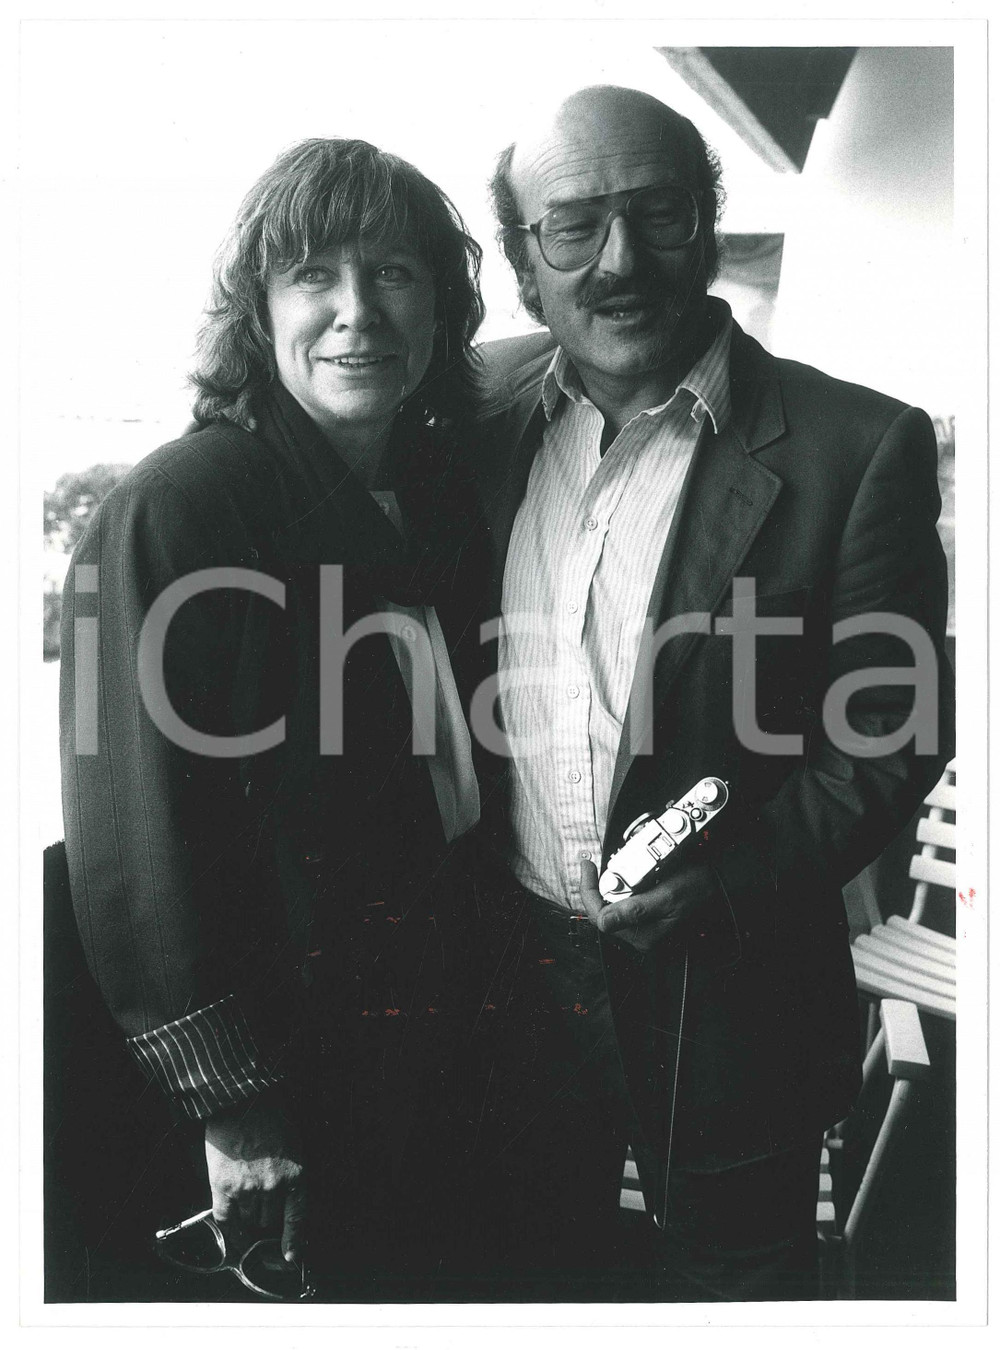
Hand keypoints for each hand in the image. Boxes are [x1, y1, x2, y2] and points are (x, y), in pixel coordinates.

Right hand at [204, 1093, 305, 1263]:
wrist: (240, 1099)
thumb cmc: (269, 1116)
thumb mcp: (292, 1144)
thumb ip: (289, 1173)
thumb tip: (281, 1200)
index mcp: (296, 1175)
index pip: (297, 1219)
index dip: (292, 1242)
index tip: (290, 1258)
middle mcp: (274, 1187)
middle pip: (269, 1222)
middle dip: (266, 1222)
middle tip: (259, 1217)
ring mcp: (248, 1189)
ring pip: (248, 1222)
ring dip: (247, 1221)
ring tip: (243, 1212)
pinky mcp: (223, 1187)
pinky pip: (226, 1220)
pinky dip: (229, 1230)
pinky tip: (231, 1232)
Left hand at [578, 858, 723, 953]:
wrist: (718, 883)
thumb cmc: (698, 888)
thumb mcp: (666, 896)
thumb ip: (634, 910)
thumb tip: (605, 921)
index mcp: (643, 935)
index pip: (600, 917)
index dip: (588, 890)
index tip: (588, 866)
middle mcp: (641, 934)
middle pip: (604, 910)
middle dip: (600, 886)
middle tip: (602, 865)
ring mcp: (643, 925)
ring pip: (613, 904)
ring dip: (611, 884)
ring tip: (618, 867)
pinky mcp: (646, 915)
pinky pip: (624, 900)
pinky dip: (622, 884)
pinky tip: (629, 874)